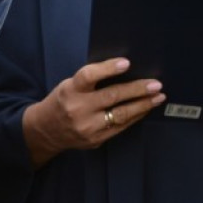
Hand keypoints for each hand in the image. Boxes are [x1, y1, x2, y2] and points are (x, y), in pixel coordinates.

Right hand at [22, 57, 165, 167]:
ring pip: (121, 115)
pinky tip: (146, 108)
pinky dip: (136, 116)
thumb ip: (91, 80)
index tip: (126, 63)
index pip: (88, 76)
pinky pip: (121, 127)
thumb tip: (126, 69)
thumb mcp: (70, 85)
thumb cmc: (63, 100)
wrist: (44, 131)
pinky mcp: (95, 140)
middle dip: (137, 90)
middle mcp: (78, 109)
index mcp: (70, 90)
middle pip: (112, 97)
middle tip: (156, 84)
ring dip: (143, 105)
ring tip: (158, 96)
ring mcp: (87, 127)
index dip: (108, 69)